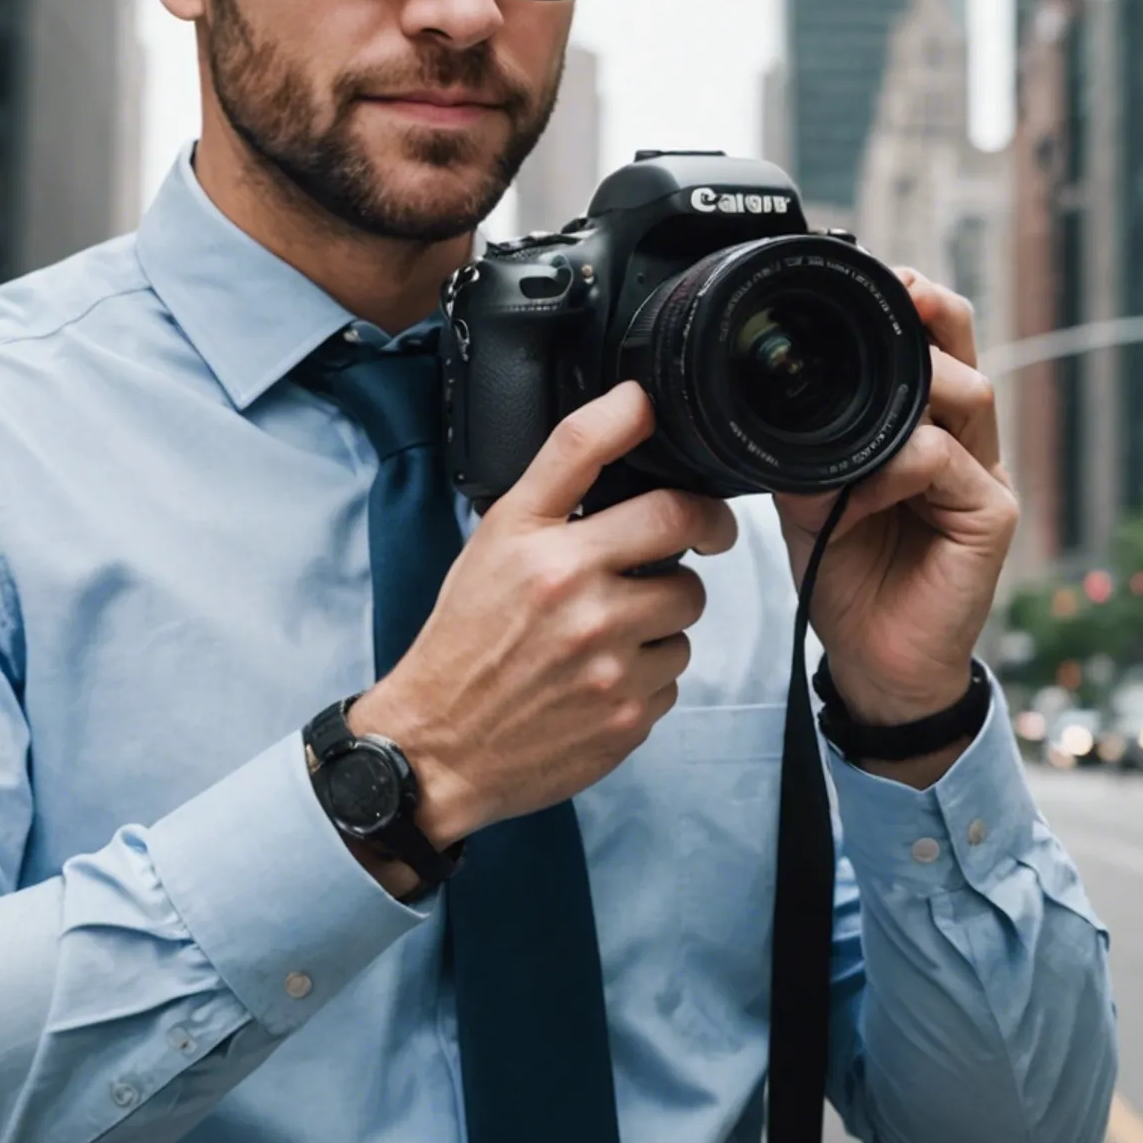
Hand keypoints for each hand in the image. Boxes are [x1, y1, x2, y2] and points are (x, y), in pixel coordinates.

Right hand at [350, 383, 739, 853]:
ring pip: (682, 634)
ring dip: (656, 630)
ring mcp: (612, 675)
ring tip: (600, 635)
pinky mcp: (626, 723)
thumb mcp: (501, 528)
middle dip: (675, 575)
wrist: (438, 743)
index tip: (703, 511)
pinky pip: (668, 684)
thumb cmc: (465, 632)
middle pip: (689, 577)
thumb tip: (635, 400)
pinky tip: (595, 679)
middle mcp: (588, 615)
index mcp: (557, 559)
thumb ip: (571, 457)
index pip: (669, 511)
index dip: (703, 508)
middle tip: (650, 574)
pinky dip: (642, 678)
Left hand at [774, 270, 1016, 783]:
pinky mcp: (991, 519)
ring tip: (859, 414)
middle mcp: (965, 449)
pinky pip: (948, 464)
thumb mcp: (810, 497)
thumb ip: (804, 448)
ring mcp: (985, 481)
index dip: (917, 307)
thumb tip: (766, 398)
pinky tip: (862, 493)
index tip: (882, 274)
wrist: (873, 662)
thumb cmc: (849, 578)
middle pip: (967, 355)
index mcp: (927, 434)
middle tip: (900, 289)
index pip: (937, 351)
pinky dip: (899, 468)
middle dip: (935, 314)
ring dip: (911, 392)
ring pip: (968, 397)